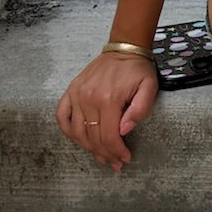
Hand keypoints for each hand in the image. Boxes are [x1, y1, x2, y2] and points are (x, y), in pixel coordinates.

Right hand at [56, 52, 158, 171]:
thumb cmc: (138, 69)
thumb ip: (139, 111)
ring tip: (102, 156)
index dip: (117, 152)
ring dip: (89, 148)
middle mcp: (89, 98)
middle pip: (93, 137)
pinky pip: (62, 116)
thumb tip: (124, 131)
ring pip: (77, 132)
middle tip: (116, 163)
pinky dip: (68, 131)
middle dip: (106, 154)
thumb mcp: (149, 88)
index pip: (109, 136)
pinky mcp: (71, 90)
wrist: (124, 49)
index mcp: (109, 99)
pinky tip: (79, 139)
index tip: (125, 159)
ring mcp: (77, 94)